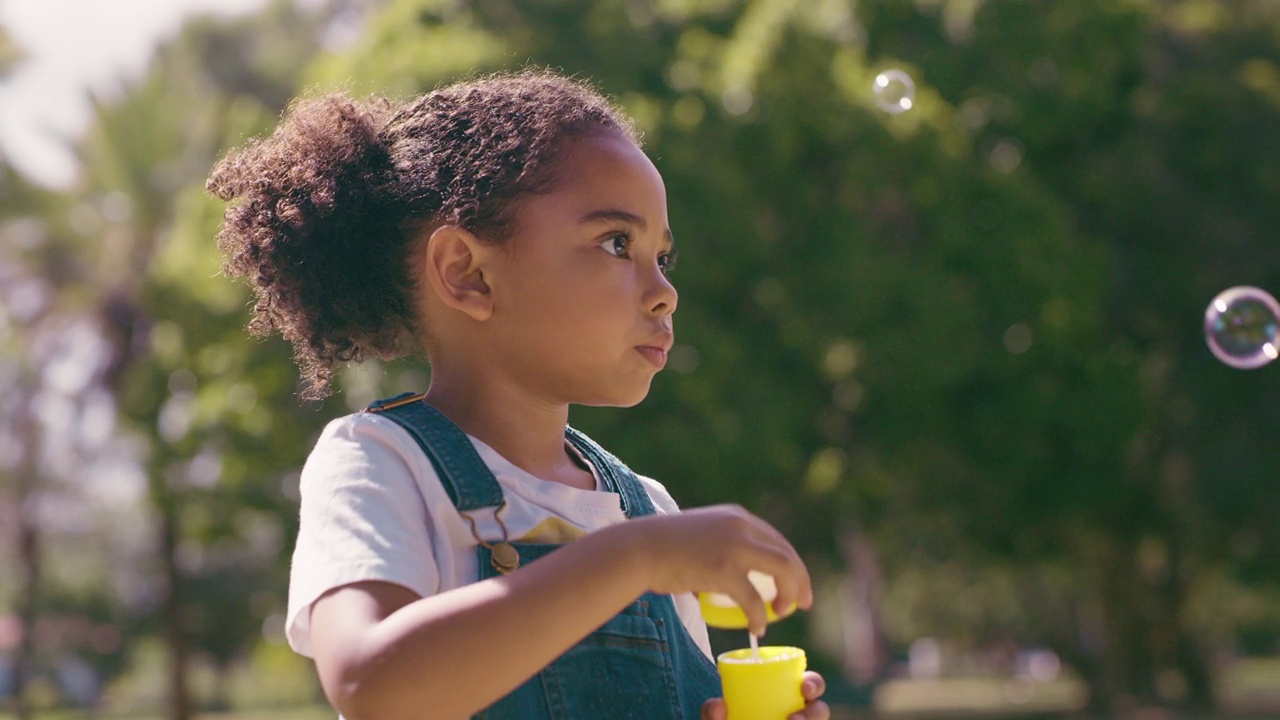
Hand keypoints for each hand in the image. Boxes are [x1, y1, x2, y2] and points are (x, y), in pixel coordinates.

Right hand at [620, 504, 812, 635]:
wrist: (639, 549)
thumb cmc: (662, 547)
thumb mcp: (700, 534)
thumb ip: (722, 544)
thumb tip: (733, 575)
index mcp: (737, 517)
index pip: (777, 540)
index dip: (792, 564)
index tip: (796, 585)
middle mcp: (741, 526)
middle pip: (787, 555)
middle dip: (801, 581)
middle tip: (803, 605)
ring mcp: (734, 546)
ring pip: (782, 571)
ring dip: (788, 595)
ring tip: (782, 613)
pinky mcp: (723, 569)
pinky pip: (753, 599)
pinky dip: (760, 616)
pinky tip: (756, 627)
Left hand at [701, 671, 829, 719]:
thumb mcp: (716, 718)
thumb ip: (711, 712)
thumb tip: (719, 705)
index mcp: (785, 696)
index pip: (809, 686)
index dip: (813, 684)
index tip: (805, 688)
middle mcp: (797, 715)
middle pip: (819, 711)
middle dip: (816, 711)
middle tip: (796, 717)